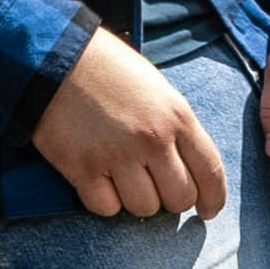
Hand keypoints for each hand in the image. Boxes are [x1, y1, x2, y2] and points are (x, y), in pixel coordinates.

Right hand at [30, 29, 229, 219]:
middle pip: (179, 199)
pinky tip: (100, 181)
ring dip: (137, 200)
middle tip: (155, 186)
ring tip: (124, 179)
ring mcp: (117, 155)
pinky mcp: (82, 168)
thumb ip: (176, 128)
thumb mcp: (158, 90)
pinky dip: (105, 201)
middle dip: (170, 199)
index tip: (207, 210)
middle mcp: (152, 139)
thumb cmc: (109, 70)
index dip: (213, 199)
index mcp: (177, 116)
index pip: (210, 172)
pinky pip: (106, 208)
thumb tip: (188, 171)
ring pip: (145, 208)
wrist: (56, 57)